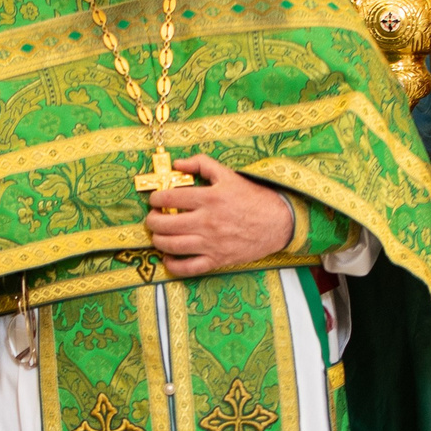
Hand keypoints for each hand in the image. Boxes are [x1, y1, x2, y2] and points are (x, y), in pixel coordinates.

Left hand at [144, 155, 293, 278]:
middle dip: (152, 221)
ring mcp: (211, 243)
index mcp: (209, 198)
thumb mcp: (229, 174)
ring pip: (173, 245)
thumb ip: (202, 164)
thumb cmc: (253, 198)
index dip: (156, 198)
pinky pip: (189, 267)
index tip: (154, 199)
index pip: (170, 197)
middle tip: (152, 218)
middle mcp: (207, 222)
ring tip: (157, 236)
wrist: (278, 222)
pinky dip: (173, 265)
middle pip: (166, 224)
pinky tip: (168, 258)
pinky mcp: (217, 259)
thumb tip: (178, 163)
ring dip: (158, 241)